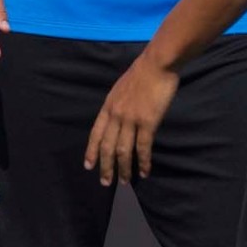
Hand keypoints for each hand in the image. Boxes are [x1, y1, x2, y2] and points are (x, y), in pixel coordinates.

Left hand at [85, 53, 180, 185]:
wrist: (157, 63)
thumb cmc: (142, 72)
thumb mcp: (121, 88)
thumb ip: (118, 104)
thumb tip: (119, 118)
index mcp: (108, 106)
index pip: (95, 133)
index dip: (91, 151)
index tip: (88, 166)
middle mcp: (116, 115)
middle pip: (107, 146)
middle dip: (105, 166)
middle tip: (106, 182)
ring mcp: (131, 119)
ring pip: (123, 150)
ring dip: (124, 168)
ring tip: (125, 181)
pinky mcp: (148, 122)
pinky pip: (143, 147)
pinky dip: (142, 161)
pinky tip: (144, 171)